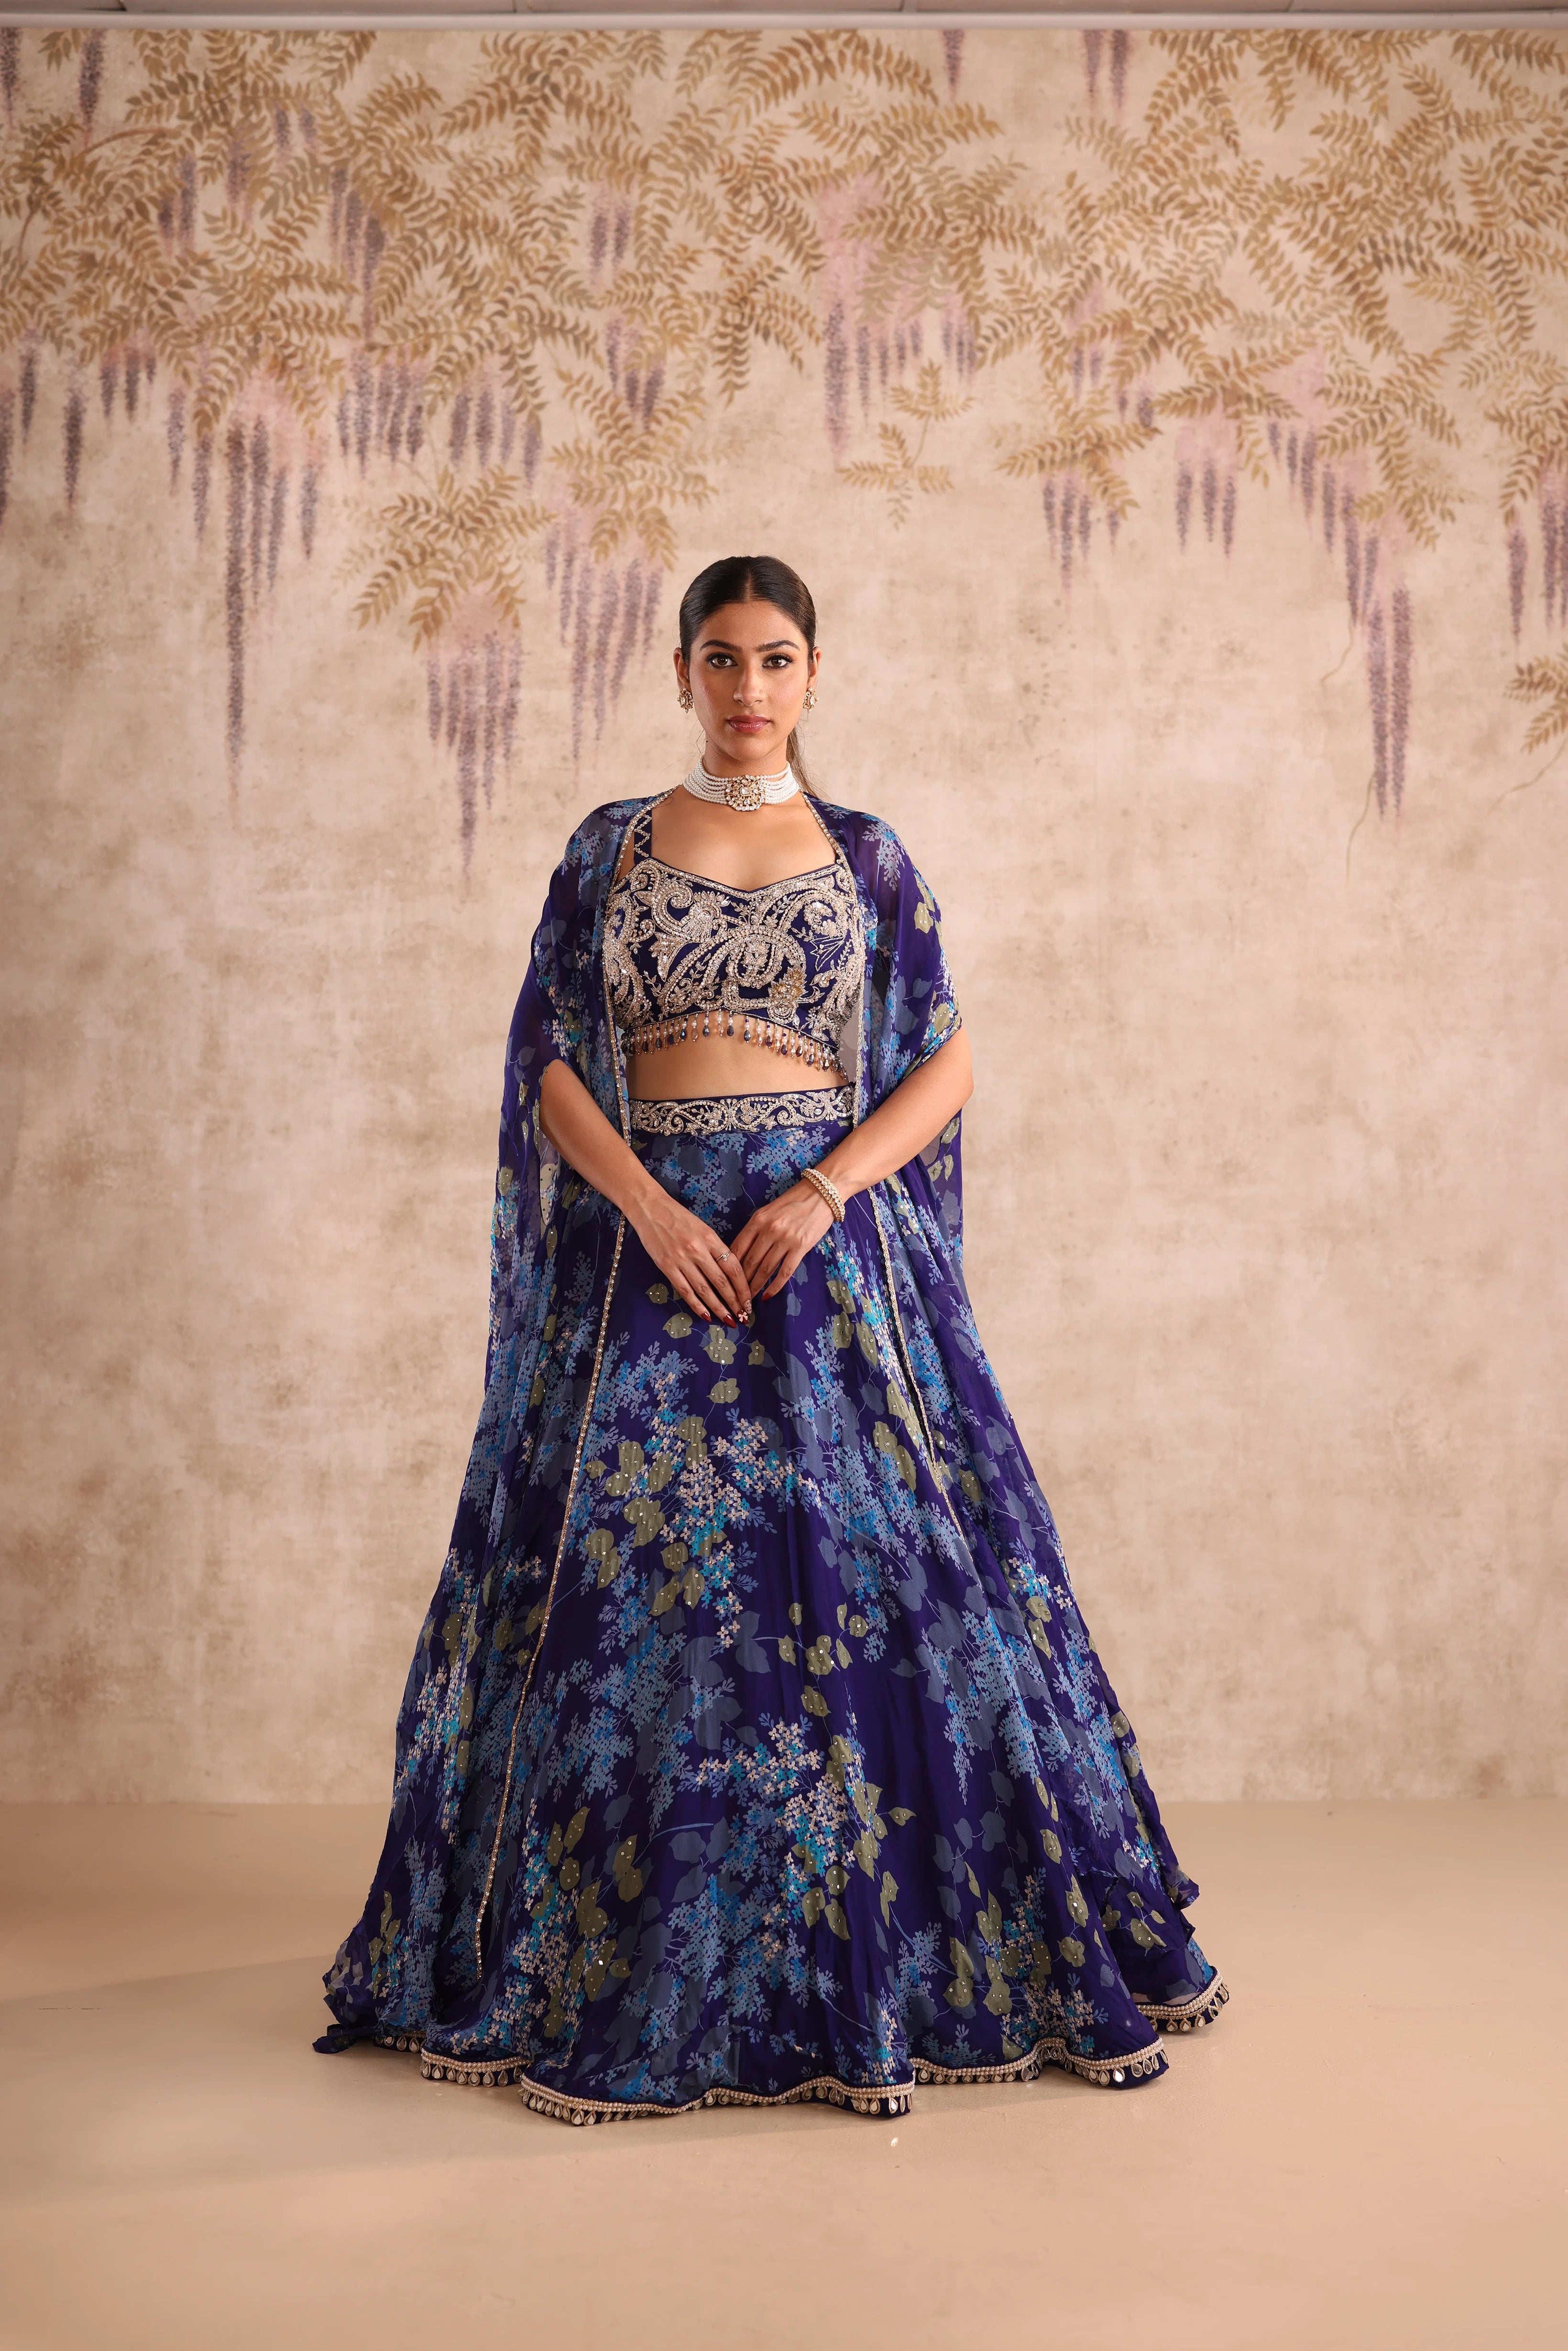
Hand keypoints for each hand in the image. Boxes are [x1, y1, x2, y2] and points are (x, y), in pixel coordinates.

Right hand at [628, 1183, 751, 1324]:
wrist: (649, 1208)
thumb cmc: (678, 1216)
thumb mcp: (702, 1227)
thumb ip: (715, 1248)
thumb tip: (728, 1272)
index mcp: (710, 1238)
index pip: (733, 1267)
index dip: (743, 1287)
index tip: (748, 1300)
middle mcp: (698, 1250)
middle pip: (722, 1281)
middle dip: (735, 1301)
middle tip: (743, 1316)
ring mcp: (682, 1260)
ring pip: (705, 1290)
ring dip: (718, 1308)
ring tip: (728, 1320)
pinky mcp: (667, 1267)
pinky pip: (685, 1291)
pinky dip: (696, 1305)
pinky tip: (706, 1315)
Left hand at [731, 1180, 835, 1301]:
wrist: (821, 1193)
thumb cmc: (793, 1202)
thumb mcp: (768, 1211)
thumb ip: (755, 1229)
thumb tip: (741, 1253)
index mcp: (757, 1220)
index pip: (737, 1248)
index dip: (729, 1267)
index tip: (725, 1280)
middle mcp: (769, 1230)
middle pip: (749, 1261)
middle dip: (740, 1282)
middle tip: (735, 1295)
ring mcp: (785, 1239)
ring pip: (765, 1269)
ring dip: (755, 1287)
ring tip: (749, 1300)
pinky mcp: (801, 1247)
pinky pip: (785, 1272)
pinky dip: (775, 1286)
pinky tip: (768, 1295)